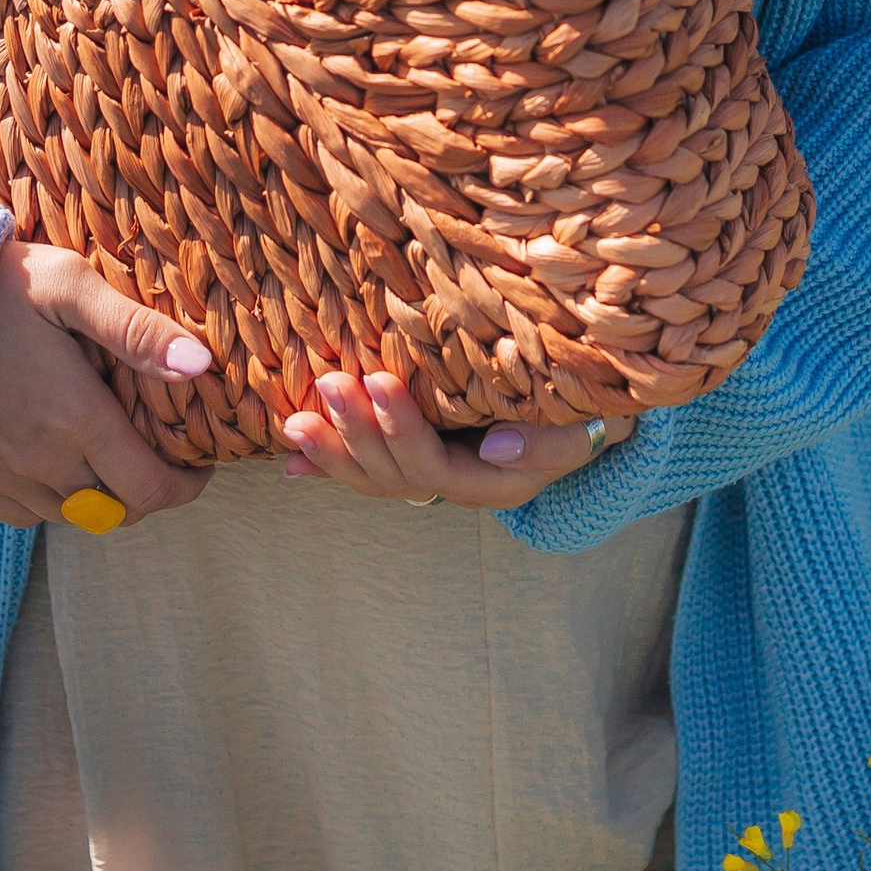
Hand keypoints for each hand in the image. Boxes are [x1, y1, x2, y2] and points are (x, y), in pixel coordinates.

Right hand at [0, 233, 216, 531]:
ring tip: (99, 447)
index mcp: (75, 421)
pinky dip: (47, 498)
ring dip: (94, 494)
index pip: (152, 491)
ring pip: (67, 516)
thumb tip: (202, 366)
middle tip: (151, 449)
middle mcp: (39, 464)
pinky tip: (46, 453)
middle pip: (113, 511)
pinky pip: (20, 514)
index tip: (196, 461)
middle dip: (144, 489)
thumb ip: (136, 329)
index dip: (186, 484)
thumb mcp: (65, 285)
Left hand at [275, 369, 634, 511]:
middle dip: (355, 432)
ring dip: (332, 451)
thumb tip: (496, 446)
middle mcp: (455, 488)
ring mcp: (432, 478)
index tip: (378, 382)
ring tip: (295, 422)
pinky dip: (327, 466)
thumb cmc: (579, 416)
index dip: (401, 428)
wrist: (578, 420)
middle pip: (393, 474)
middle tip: (327, 384)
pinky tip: (291, 462)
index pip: (433, 464)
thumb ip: (545, 444)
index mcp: (491, 483)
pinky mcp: (413, 462)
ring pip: (373, 478)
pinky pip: (366, 472)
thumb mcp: (578, 431)